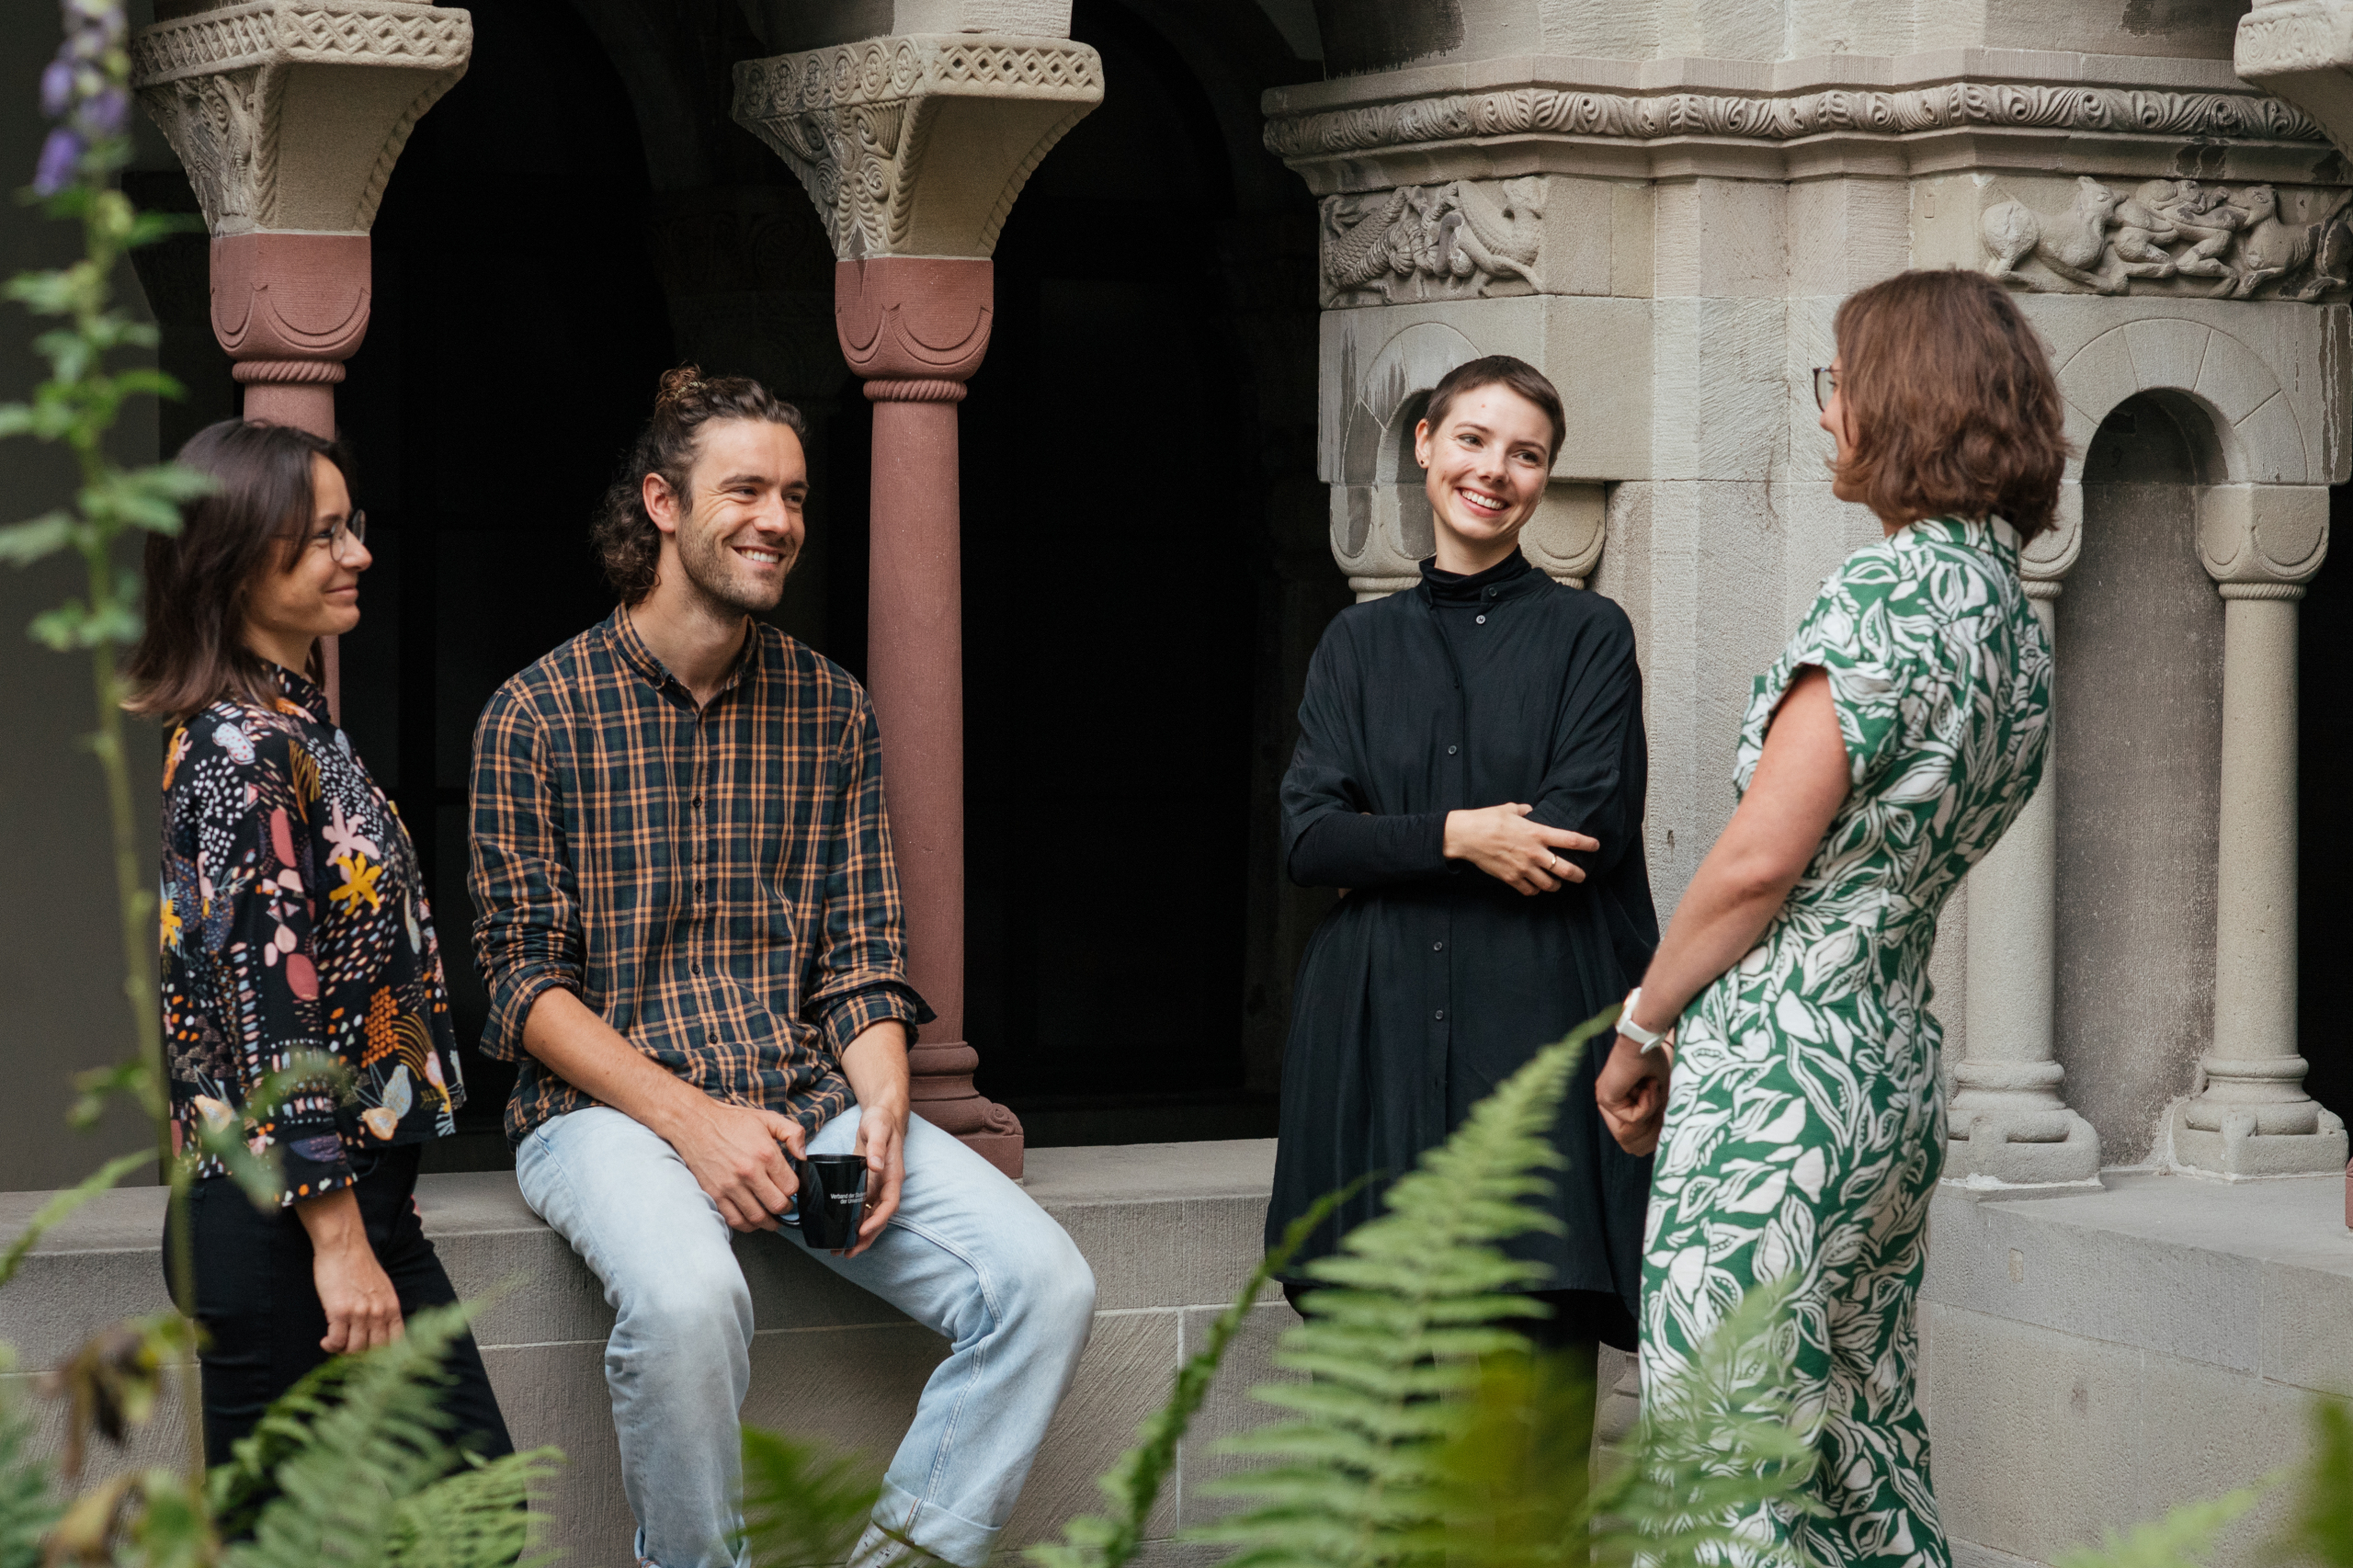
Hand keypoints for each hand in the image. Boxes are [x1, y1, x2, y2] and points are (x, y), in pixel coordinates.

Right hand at [296, 1187, 402, 1352]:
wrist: (344, 1246)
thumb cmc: (359, 1266)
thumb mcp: (381, 1289)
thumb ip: (383, 1310)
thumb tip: (377, 1334)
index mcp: (393, 1308)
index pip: (397, 1343)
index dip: (386, 1358)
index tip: (373, 1363)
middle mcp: (380, 1313)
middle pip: (375, 1351)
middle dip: (362, 1358)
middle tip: (348, 1354)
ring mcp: (361, 1313)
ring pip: (355, 1350)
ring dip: (343, 1353)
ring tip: (336, 1345)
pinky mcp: (341, 1311)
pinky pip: (337, 1342)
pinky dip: (330, 1346)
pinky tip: (326, 1341)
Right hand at [668, 1094, 807, 1232]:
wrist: (695, 1123)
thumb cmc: (731, 1121)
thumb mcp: (768, 1118)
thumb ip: (793, 1133)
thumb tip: (804, 1155)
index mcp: (765, 1154)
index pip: (791, 1186)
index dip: (794, 1190)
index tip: (789, 1189)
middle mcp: (749, 1172)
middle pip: (777, 1205)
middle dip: (785, 1208)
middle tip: (783, 1205)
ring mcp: (730, 1186)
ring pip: (758, 1218)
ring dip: (768, 1221)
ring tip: (771, 1217)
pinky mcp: (714, 1194)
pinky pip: (735, 1220)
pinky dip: (746, 1225)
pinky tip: (751, 1219)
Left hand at [837, 1019, 911, 1258]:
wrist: (883, 1114)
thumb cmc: (882, 1121)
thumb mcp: (878, 1129)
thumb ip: (876, 1146)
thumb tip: (874, 1166)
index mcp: (893, 1175)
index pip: (889, 1204)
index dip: (877, 1221)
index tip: (862, 1232)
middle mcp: (887, 1185)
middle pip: (879, 1218)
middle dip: (865, 1238)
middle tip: (846, 1253)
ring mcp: (877, 1186)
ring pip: (870, 1217)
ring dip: (858, 1236)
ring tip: (840, 1251)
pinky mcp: (867, 1184)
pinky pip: (862, 1208)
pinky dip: (852, 1222)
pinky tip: (839, 1230)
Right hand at [1443, 804, 1598, 895]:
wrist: (1466, 836)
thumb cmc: (1487, 819)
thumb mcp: (1510, 808)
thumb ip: (1525, 811)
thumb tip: (1531, 811)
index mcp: (1537, 833)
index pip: (1571, 840)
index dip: (1588, 844)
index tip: (1596, 846)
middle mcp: (1535, 852)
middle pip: (1567, 869)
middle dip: (1578, 875)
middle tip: (1581, 876)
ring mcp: (1524, 868)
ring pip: (1550, 885)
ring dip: (1555, 885)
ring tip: (1555, 883)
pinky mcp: (1511, 878)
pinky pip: (1530, 891)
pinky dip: (1535, 890)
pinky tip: (1534, 886)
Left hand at [1595, 1029, 1671, 1155]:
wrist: (1644, 1041)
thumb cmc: (1652, 1060)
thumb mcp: (1657, 1092)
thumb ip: (1654, 1112)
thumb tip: (1660, 1138)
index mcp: (1617, 1097)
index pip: (1629, 1131)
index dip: (1649, 1134)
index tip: (1662, 1117)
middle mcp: (1608, 1100)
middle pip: (1628, 1136)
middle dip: (1650, 1125)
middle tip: (1659, 1100)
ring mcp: (1605, 1100)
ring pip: (1632, 1127)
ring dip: (1650, 1108)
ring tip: (1652, 1086)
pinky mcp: (1606, 1099)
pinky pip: (1632, 1118)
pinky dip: (1647, 1104)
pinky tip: (1647, 1085)